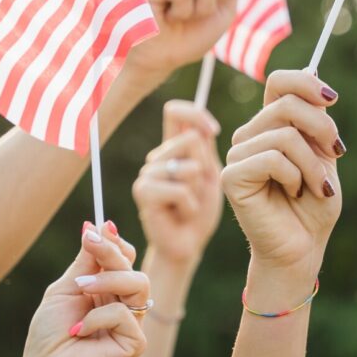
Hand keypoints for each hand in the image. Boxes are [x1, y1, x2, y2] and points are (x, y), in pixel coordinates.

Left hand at [20, 225, 148, 356]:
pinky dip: (98, 318)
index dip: (115, 241)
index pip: (123, 258)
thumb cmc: (50, 335)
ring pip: (138, 283)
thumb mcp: (65, 289)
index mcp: (108, 290)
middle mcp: (123, 303)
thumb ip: (84, 262)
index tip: (99, 227)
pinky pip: (125, 315)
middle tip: (91, 242)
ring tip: (80, 290)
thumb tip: (95, 225)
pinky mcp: (135, 342)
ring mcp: (132, 322)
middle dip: (111, 251)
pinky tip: (79, 331)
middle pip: (132, 266)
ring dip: (108, 280)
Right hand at [133, 101, 223, 267]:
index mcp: (172, 147)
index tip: (213, 131)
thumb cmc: (201, 210)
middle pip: (190, 138)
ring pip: (189, 167)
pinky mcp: (143, 192)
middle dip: (205, 166)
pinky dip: (190, 205)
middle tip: (199, 190)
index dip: (196, 113)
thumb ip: (204, 148)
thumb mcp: (211, 174)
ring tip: (190, 203)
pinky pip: (180, 189)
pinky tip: (183, 213)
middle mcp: (156, 156)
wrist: (189, 244)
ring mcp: (147, 173)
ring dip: (198, 190)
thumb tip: (201, 126)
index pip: (175, 111)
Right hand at [222, 71, 343, 281]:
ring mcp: (237, 154)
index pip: (279, 82)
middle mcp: (250, 134)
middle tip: (336, 155)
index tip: (332, 99)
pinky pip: (273, 159)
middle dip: (322, 129)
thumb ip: (317, 119)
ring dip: (313, 164)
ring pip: (285, 136)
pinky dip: (296, 176)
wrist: (303, 246)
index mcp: (270, 125)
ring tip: (316, 186)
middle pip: (287, 105)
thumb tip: (315, 75)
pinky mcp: (231, 175)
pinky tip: (295, 192)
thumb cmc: (314, 205)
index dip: (306, 82)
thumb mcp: (324, 154)